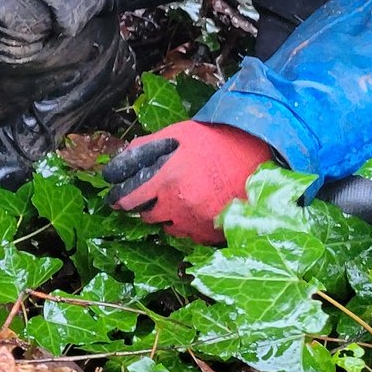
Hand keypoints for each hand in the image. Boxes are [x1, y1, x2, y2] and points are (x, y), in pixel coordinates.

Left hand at [103, 119, 273, 244]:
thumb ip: (145, 149)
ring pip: (167, 227)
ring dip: (168, 215)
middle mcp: (180, 203)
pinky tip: (199, 205)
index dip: (118, 198)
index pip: (129, 199)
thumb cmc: (214, 141)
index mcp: (169, 177)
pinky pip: (188, 235)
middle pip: (147, 215)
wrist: (257, 154)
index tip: (114, 199)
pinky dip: (188, 224)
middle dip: (147, 204)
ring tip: (183, 196)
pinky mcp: (211, 233)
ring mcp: (197, 221)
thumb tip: (119, 163)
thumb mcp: (177, 136)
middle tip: (158, 191)